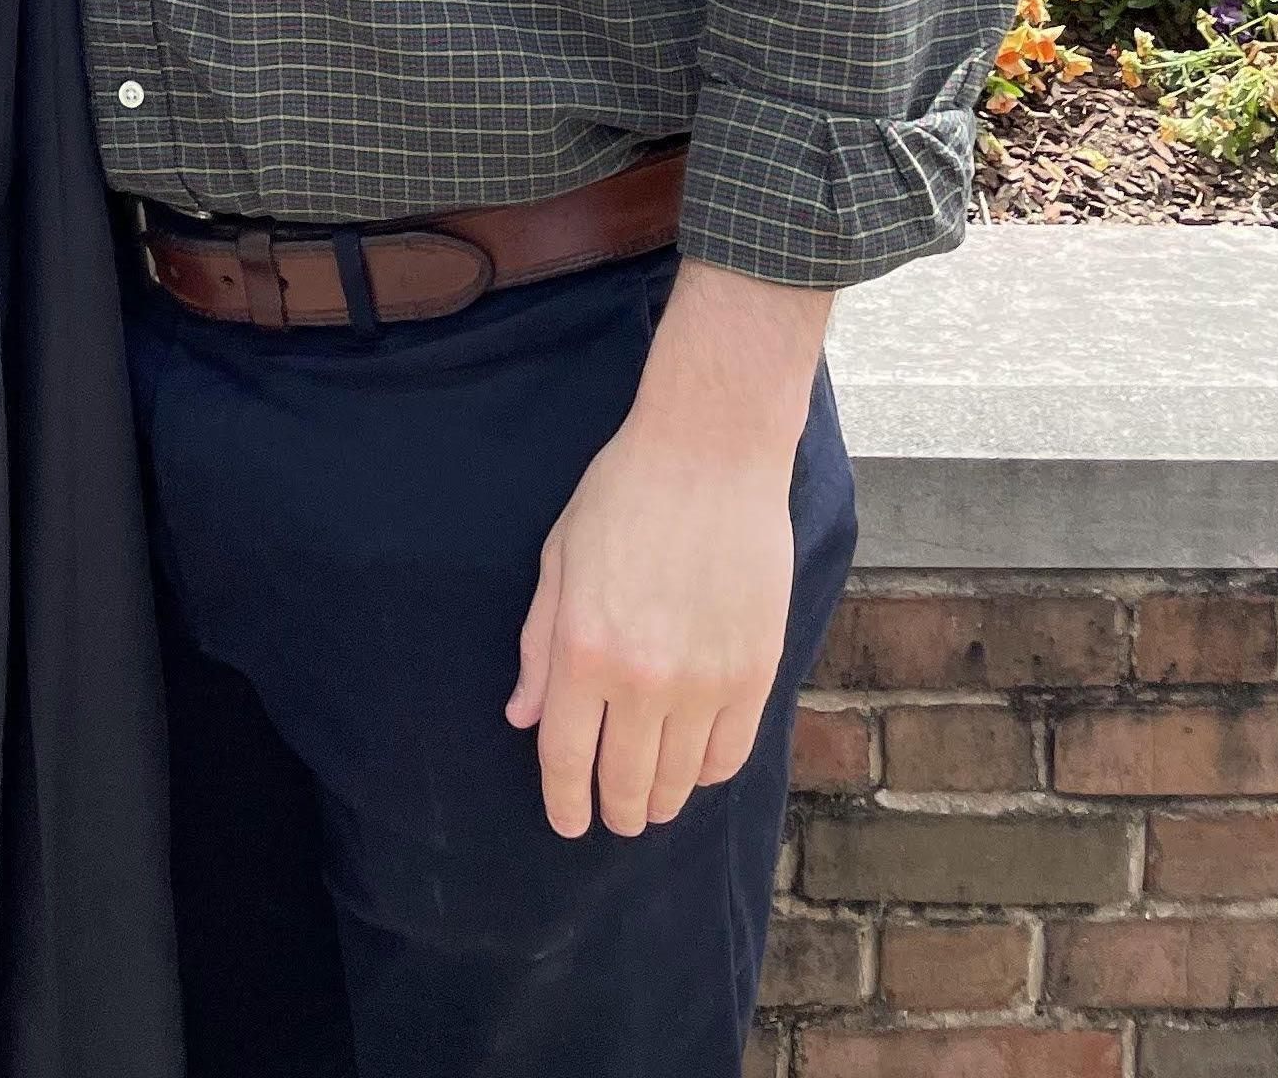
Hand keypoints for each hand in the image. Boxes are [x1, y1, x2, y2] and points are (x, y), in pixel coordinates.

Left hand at [503, 259, 829, 839]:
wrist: (711, 454)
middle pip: (624, 782)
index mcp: (584, 649)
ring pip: (679, 779)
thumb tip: (523, 718)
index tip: (567, 823)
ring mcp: (705, 680)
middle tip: (609, 817)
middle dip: (613, 811)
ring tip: (648, 799)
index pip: (567, 758)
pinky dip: (706, 771)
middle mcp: (644, 677)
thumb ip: (539, 646)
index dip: (564, 801)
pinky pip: (729, 754)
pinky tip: (692, 764)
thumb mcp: (559, 561)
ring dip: (659, 799)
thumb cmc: (622, 496)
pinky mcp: (754, 672)